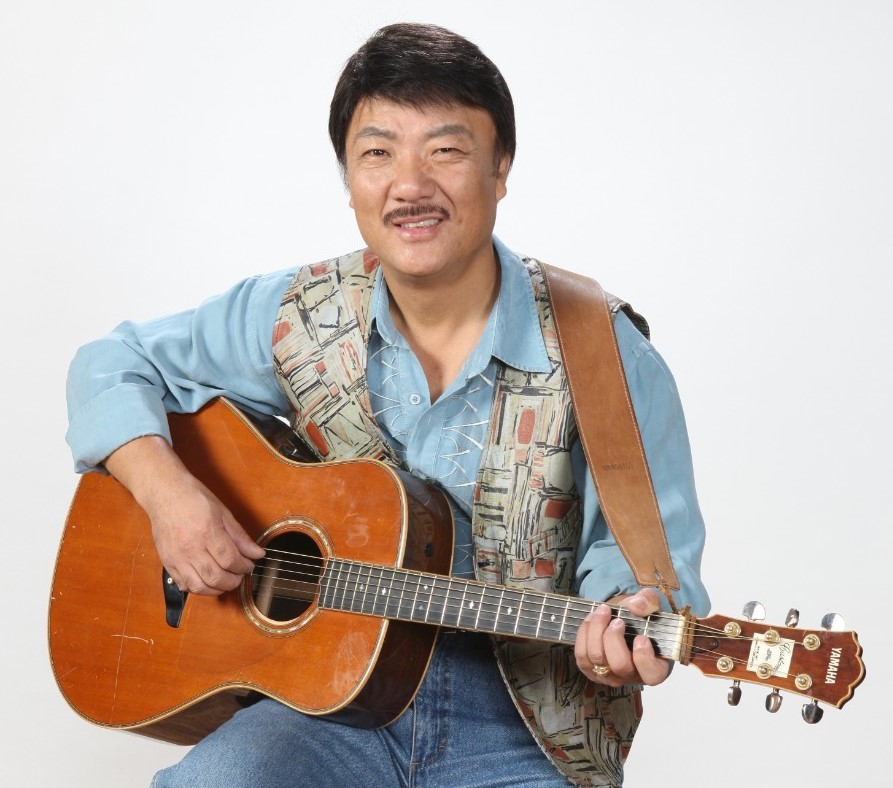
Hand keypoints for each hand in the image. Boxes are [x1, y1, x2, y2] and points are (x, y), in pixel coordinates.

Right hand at [146, 474, 264, 595]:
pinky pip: (184, 585)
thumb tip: (257, 553)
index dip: (244, 567)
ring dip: (217, 589)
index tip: (249, 565)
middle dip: (234, 581)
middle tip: (240, 575)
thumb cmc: (195, 499)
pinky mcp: (167, 562)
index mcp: (207, 532)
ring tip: (226, 581)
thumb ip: (240, 536)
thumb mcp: (223, 512)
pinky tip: (208, 580)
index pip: (230, 560)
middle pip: (216, 577)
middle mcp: (190, 548)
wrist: (165, 494)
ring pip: (199, 587)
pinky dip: (199, 588)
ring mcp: (176, 557)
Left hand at [573, 588, 670, 686]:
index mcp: (655, 666)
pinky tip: (592, 619)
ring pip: (597, 658)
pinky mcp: (591, 670)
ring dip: (596, 630)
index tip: (640, 637)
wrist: (622, 617)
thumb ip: (648, 601)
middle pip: (620, 665)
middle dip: (614, 638)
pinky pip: (582, 655)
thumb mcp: (650, 603)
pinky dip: (585, 633)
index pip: (652, 675)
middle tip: (617, 620)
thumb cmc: (640, 616)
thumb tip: (635, 607)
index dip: (645, 658)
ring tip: (603, 612)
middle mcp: (632, 676)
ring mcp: (610, 676)